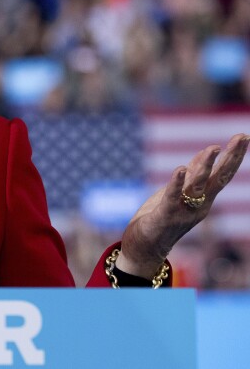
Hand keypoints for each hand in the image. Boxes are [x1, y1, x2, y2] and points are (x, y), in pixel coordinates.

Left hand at [118, 132, 249, 277]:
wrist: (145, 248)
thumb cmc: (162, 217)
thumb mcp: (180, 192)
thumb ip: (192, 175)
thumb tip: (206, 153)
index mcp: (203, 199)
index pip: (222, 174)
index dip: (233, 156)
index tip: (243, 136)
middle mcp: (199, 204)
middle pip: (218, 178)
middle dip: (231, 158)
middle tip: (242, 137)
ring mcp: (184, 211)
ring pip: (197, 186)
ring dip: (204, 167)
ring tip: (213, 148)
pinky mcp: (165, 215)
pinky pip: (172, 197)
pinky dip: (176, 183)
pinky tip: (180, 169)